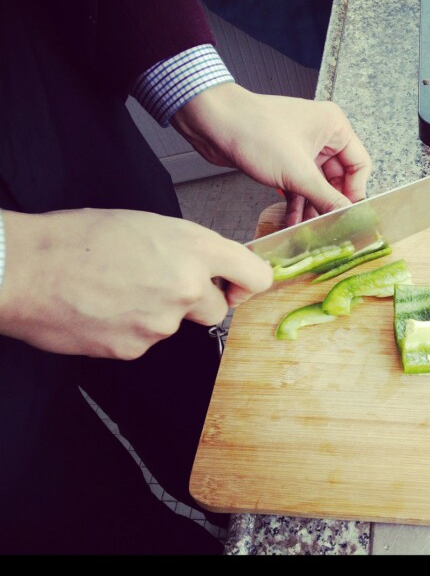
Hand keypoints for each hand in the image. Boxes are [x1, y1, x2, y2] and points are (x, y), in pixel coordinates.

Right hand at [0, 208, 273, 359]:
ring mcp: (163, 323)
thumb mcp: (150, 226)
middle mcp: (188, 288)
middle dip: (198, 301)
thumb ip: (189, 249)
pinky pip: (146, 341)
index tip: (237, 285)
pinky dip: (130, 329)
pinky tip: (104, 309)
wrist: (26, 269)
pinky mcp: (136, 349)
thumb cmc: (80, 238)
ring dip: (158, 313)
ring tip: (118, 290)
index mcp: (196, 249)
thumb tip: (210, 266)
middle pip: (219, 309)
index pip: (256, 275)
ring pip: (176, 325)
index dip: (248, 282)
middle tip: (160, 284)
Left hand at [172, 83, 371, 225]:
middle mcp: (322, 135)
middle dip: (330, 204)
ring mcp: (302, 147)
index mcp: (334, 127)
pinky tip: (292, 223)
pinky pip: (298, 185)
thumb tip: (348, 217)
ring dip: (312, 208)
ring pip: (316, 185)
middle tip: (329, 229)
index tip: (348, 216)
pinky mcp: (284, 159)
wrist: (212, 123)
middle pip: (338, 178)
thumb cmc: (255, 132)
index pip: (359, 165)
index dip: (355, 193)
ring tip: (309, 232)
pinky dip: (296, 203)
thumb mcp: (297, 172)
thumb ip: (327, 198)